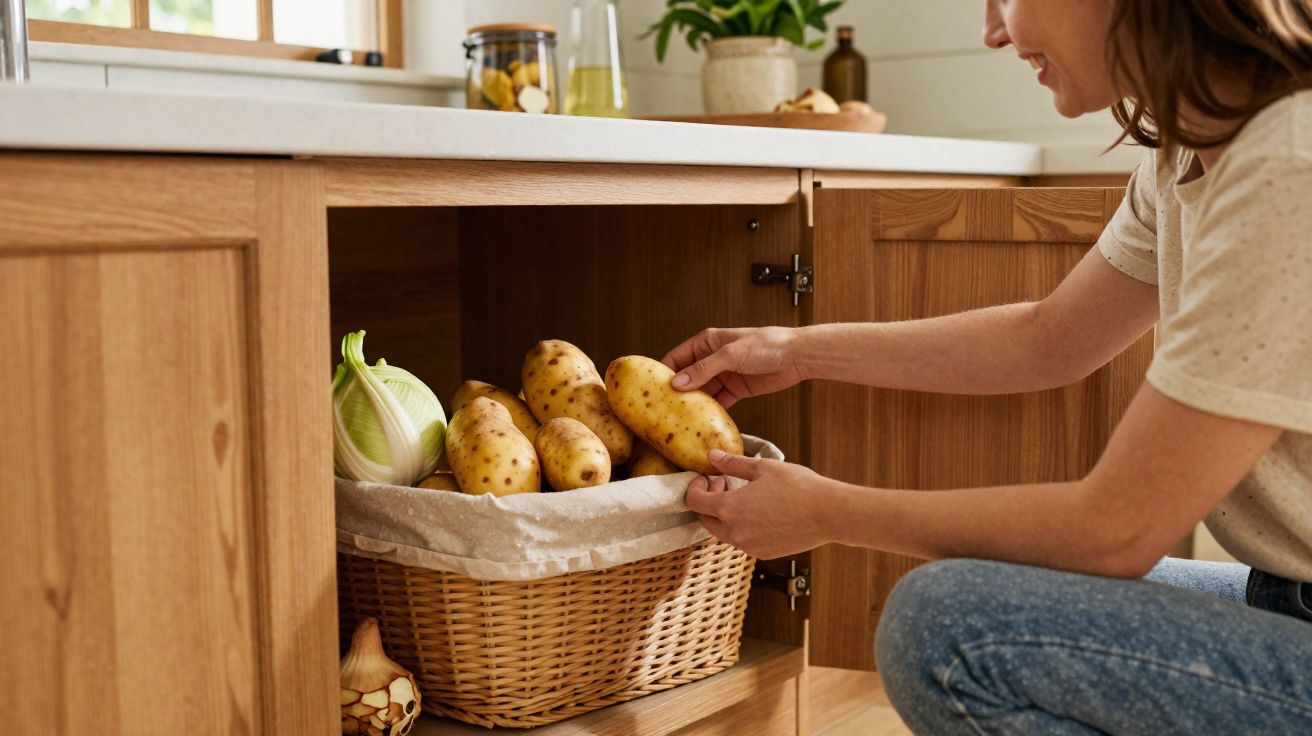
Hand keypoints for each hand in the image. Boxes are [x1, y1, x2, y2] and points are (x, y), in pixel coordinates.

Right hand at [661, 326, 805, 407]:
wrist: (797, 356)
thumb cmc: (766, 345)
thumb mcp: (730, 355)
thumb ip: (703, 369)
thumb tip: (677, 383)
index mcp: (707, 342)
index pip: (677, 357)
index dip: (663, 371)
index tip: (649, 388)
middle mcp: (712, 358)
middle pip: (687, 376)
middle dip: (676, 392)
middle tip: (661, 410)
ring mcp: (724, 374)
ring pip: (702, 391)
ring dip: (693, 404)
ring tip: (678, 420)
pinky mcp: (737, 389)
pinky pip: (718, 402)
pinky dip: (711, 411)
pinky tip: (702, 422)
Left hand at [685, 449, 835, 558]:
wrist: (828, 513)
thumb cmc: (797, 486)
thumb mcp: (762, 468)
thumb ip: (732, 464)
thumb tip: (713, 456)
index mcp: (729, 509)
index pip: (694, 502)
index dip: (694, 487)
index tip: (706, 477)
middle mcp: (734, 532)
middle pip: (705, 521)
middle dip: (707, 502)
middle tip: (723, 485)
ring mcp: (749, 546)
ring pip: (724, 532)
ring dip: (725, 515)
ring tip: (745, 497)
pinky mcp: (763, 554)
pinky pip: (743, 541)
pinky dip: (743, 528)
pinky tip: (761, 512)